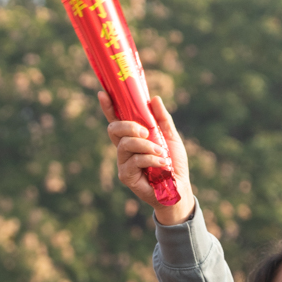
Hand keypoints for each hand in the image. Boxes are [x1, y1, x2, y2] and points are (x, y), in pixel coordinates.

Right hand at [100, 92, 194, 225]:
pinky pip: (134, 160)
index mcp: (133, 137)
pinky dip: (151, 159)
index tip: (104, 93)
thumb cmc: (173, 163)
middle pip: (113, 129)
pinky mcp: (126, 176)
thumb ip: (162, 119)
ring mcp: (123, 162)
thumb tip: (154, 99)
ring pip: (125, 144)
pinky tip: (162, 165)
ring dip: (146, 146)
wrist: (178, 188)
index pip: (116, 120)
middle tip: (147, 132)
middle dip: (129, 126)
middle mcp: (124, 149)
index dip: (108, 107)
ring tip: (161, 153)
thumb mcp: (171, 137)